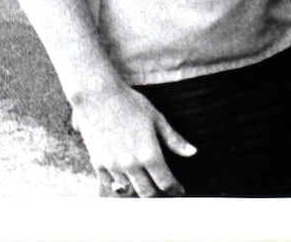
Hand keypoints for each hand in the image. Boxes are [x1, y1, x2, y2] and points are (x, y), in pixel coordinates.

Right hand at [70, 81, 195, 196]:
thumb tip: (192, 152)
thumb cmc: (131, 104)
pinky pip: (110, 185)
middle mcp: (131, 164)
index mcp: (149, 153)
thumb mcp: (157, 119)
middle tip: (163, 191)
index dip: (174, 189)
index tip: (177, 191)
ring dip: (138, 192)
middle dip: (158, 194)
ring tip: (146, 187)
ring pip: (128, 191)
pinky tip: (126, 183)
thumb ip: (174, 140)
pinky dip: (120, 187)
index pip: (165, 181)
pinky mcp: (97, 164)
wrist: (98, 97)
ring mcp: (112, 165)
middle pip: (147, 192)